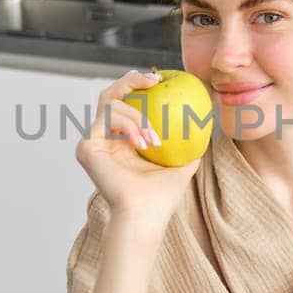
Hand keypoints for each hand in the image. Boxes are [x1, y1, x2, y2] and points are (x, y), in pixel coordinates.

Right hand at [74, 69, 202, 243]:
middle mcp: (103, 138)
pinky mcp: (87, 146)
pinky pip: (108, 118)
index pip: (126, 103)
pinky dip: (128, 124)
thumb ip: (189, 142)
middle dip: (131, 79)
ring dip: (137, 115)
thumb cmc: (162, 196)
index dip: (139, 85)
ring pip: (111, 103)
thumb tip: (206, 121)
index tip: (161, 79)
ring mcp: (92, 141)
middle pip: (110, 93)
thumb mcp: (182, 163)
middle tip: (154, 80)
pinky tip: (143, 141)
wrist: (145, 214)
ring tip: (153, 138)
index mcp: (120, 140)